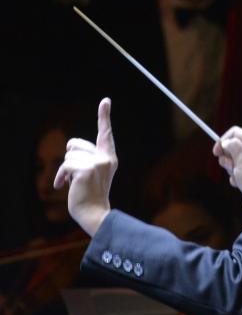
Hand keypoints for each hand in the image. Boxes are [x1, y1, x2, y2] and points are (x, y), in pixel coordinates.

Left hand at [54, 98, 115, 235]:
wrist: (94, 213)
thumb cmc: (90, 194)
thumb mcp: (93, 173)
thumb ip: (87, 158)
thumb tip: (72, 148)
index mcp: (109, 157)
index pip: (105, 133)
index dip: (104, 116)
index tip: (106, 101)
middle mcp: (106, 158)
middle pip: (75, 144)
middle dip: (70, 157)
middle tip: (76, 174)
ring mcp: (97, 163)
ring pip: (68, 154)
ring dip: (65, 169)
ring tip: (72, 182)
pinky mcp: (86, 169)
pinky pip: (65, 164)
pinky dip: (60, 176)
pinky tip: (63, 185)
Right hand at [214, 126, 241, 214]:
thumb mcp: (241, 158)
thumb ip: (232, 146)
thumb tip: (226, 142)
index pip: (234, 132)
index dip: (223, 139)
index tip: (217, 151)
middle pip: (229, 148)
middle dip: (226, 158)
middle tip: (232, 165)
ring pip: (229, 161)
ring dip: (230, 170)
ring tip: (238, 175)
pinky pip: (232, 172)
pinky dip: (233, 178)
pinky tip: (240, 183)